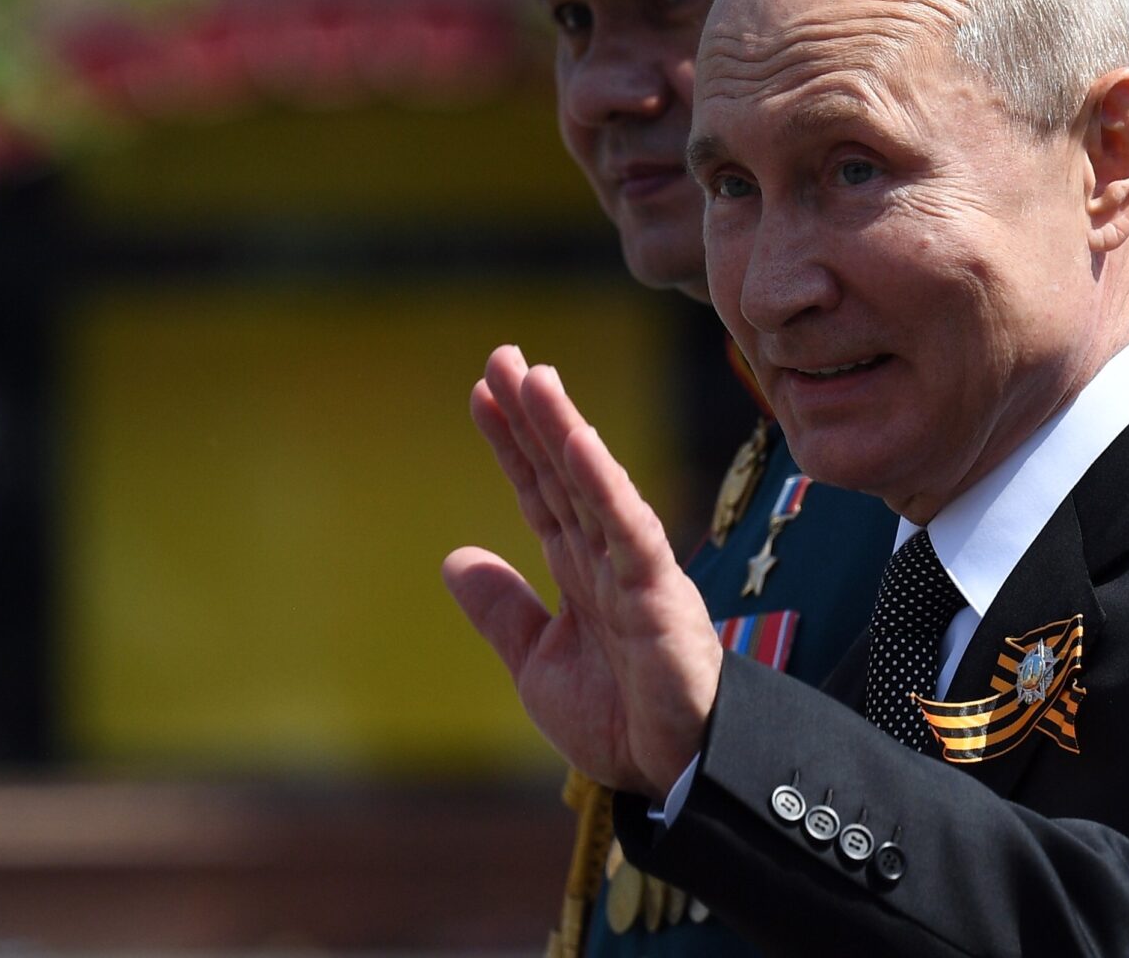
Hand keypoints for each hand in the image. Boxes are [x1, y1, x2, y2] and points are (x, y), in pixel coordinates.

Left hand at [444, 344, 722, 797]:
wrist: (672, 772)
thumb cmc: (620, 720)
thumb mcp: (537, 665)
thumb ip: (504, 611)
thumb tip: (456, 556)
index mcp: (580, 572)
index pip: (539, 493)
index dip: (510, 444)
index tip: (482, 393)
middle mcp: (606, 558)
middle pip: (561, 474)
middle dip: (532, 415)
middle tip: (502, 355)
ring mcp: (634, 569)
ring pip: (592, 486)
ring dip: (563, 430)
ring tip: (534, 377)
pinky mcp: (658, 592)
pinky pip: (628, 528)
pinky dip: (604, 484)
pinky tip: (579, 443)